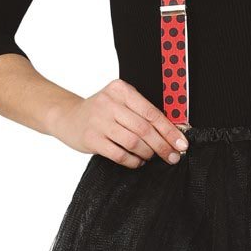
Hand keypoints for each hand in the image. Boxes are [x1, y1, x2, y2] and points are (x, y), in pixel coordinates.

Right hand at [49, 78, 189, 168]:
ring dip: (148, 153)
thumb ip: (141, 112)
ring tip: (151, 157)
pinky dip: (133, 161)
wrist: (68, 117)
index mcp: (121, 89)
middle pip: (144, 128)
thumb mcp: (119, 102)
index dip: (169, 130)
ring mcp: (99, 121)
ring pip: (134, 142)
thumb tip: (172, 130)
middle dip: (162, 145)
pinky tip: (138, 161)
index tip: (182, 142)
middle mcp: (110, 102)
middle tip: (173, 156)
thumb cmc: (101, 111)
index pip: (151, 112)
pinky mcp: (91, 139)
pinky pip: (120, 154)